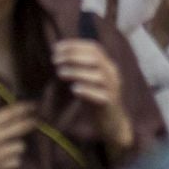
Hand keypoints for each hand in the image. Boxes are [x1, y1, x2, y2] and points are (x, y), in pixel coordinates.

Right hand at [0, 102, 35, 168]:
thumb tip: (10, 116)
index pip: (11, 113)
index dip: (25, 108)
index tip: (33, 106)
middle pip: (22, 128)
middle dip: (31, 122)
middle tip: (36, 120)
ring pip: (21, 146)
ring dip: (17, 144)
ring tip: (9, 143)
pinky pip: (16, 161)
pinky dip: (13, 158)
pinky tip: (4, 157)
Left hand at [51, 38, 131, 152]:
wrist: (112, 123)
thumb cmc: (95, 98)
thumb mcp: (88, 80)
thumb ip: (79, 67)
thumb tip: (59, 54)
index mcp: (107, 65)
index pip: (94, 48)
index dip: (75, 45)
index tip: (56, 47)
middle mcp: (112, 74)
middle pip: (95, 58)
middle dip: (73, 56)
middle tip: (55, 60)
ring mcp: (113, 88)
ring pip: (98, 76)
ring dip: (76, 72)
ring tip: (60, 73)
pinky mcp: (110, 103)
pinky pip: (101, 95)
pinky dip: (87, 90)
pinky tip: (74, 89)